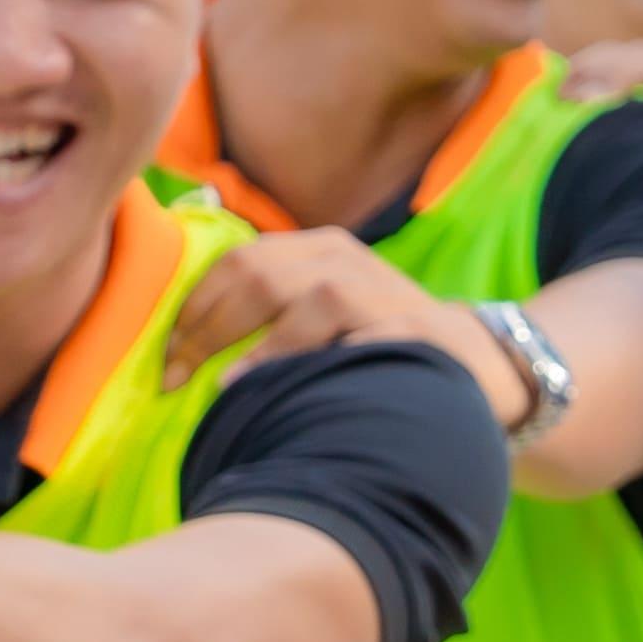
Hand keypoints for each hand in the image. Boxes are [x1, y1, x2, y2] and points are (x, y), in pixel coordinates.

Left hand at [159, 223, 515, 413]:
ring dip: (261, 345)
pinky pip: (366, 341)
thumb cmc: (379, 342)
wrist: (479, 362)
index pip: (237, 263)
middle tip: (175, 377)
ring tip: (223, 385)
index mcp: (318, 250)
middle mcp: (347, 261)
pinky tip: (298, 391)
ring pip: (312, 299)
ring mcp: (385, 294)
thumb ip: (269, 307)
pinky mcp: (419, 332)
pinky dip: (326, 362)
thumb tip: (181, 340)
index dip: (191, 308)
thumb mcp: (325, 309)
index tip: (163, 359)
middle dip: (208, 328)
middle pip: (261, 277)